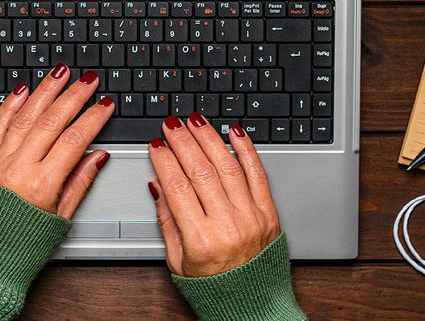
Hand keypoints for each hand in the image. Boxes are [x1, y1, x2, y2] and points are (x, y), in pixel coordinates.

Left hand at [0, 64, 114, 217]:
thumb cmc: (20, 242)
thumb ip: (80, 183)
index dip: (93, 119)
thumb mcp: (60, 218)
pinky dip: (11, 105)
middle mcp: (19, 167)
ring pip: (25, 116)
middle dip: (73, 96)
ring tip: (60, 73)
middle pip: (51, 121)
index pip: (74, 140)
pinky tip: (23, 90)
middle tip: (88, 80)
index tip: (105, 105)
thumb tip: (98, 156)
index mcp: (42, 184)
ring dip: (45, 91)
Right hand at [148, 115, 280, 276]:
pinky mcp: (268, 213)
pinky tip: (234, 133)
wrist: (253, 304)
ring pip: (228, 166)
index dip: (164, 161)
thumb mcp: (178, 261)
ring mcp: (251, 217)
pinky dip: (246, 150)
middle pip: (201, 171)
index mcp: (201, 240)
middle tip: (172, 124)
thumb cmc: (214, 286)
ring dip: (210, 138)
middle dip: (183, 141)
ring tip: (196, 121)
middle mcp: (228, 226)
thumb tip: (157, 184)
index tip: (156, 145)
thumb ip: (167, 221)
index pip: (178, 187)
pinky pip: (257, 174)